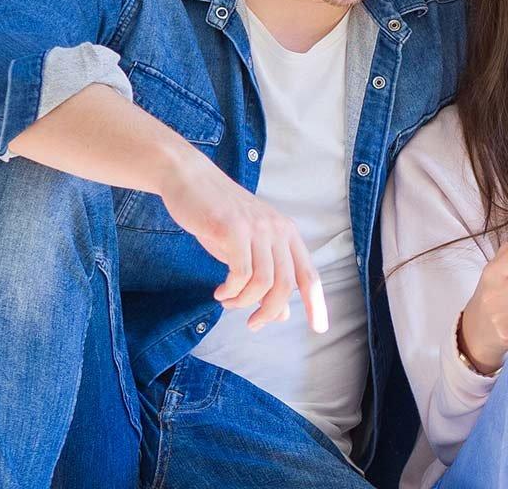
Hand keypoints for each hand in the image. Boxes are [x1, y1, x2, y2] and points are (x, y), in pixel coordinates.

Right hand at [158, 157, 326, 334]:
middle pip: (285, 285)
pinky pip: (240, 273)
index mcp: (287, 233)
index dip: (317, 304)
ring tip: (227, 302)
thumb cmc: (217, 217)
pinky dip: (231, 290)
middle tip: (251, 324)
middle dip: (268, 312)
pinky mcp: (233, 228)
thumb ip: (266, 278)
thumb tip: (282, 314)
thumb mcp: (246, 250)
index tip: (319, 329)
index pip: (309, 275)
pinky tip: (220, 292)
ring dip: (243, 302)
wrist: (189, 178)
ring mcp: (256, 228)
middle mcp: (277, 229)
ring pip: (262, 282)